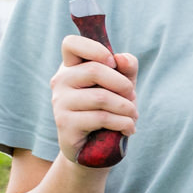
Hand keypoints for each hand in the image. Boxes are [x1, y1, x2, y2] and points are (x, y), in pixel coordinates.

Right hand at [49, 33, 137, 166]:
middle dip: (123, 84)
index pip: (71, 43)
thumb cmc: (110, 111)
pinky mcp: (64, 123)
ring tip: (132, 116)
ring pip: (101, 97)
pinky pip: (101, 118)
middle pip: (94, 70)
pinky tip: (128, 128)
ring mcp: (60, 102)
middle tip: (132, 96)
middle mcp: (61, 81)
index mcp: (72, 67)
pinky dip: (123, 123)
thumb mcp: (122, 87)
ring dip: (127, 108)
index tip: (112, 62)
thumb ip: (126, 68)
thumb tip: (122, 59)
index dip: (95, 48)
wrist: (95, 149)